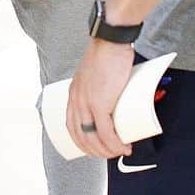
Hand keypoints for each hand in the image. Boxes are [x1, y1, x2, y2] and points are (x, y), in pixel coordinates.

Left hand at [66, 37, 134, 158]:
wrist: (111, 40)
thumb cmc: (108, 52)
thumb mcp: (98, 72)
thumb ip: (103, 81)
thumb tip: (118, 90)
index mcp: (73, 94)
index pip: (71, 126)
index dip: (82, 141)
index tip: (96, 147)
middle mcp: (76, 100)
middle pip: (81, 136)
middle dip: (96, 151)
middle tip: (111, 153)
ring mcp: (87, 103)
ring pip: (94, 137)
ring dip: (107, 151)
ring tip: (120, 151)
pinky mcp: (100, 103)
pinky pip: (105, 131)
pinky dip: (114, 144)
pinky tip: (122, 148)